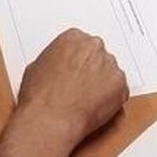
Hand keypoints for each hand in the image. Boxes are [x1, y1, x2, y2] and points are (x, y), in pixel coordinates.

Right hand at [16, 28, 128, 143]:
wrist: (50, 119)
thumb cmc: (40, 97)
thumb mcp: (36, 66)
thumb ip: (55, 59)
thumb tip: (58, 66)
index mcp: (74, 38)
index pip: (82, 44)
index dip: (79, 61)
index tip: (76, 71)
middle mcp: (94, 46)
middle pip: (98, 56)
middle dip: (92, 70)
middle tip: (82, 87)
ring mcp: (110, 64)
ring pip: (110, 73)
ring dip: (102, 84)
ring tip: (86, 100)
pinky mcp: (121, 84)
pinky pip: (119, 90)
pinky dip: (111, 99)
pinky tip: (95, 107)